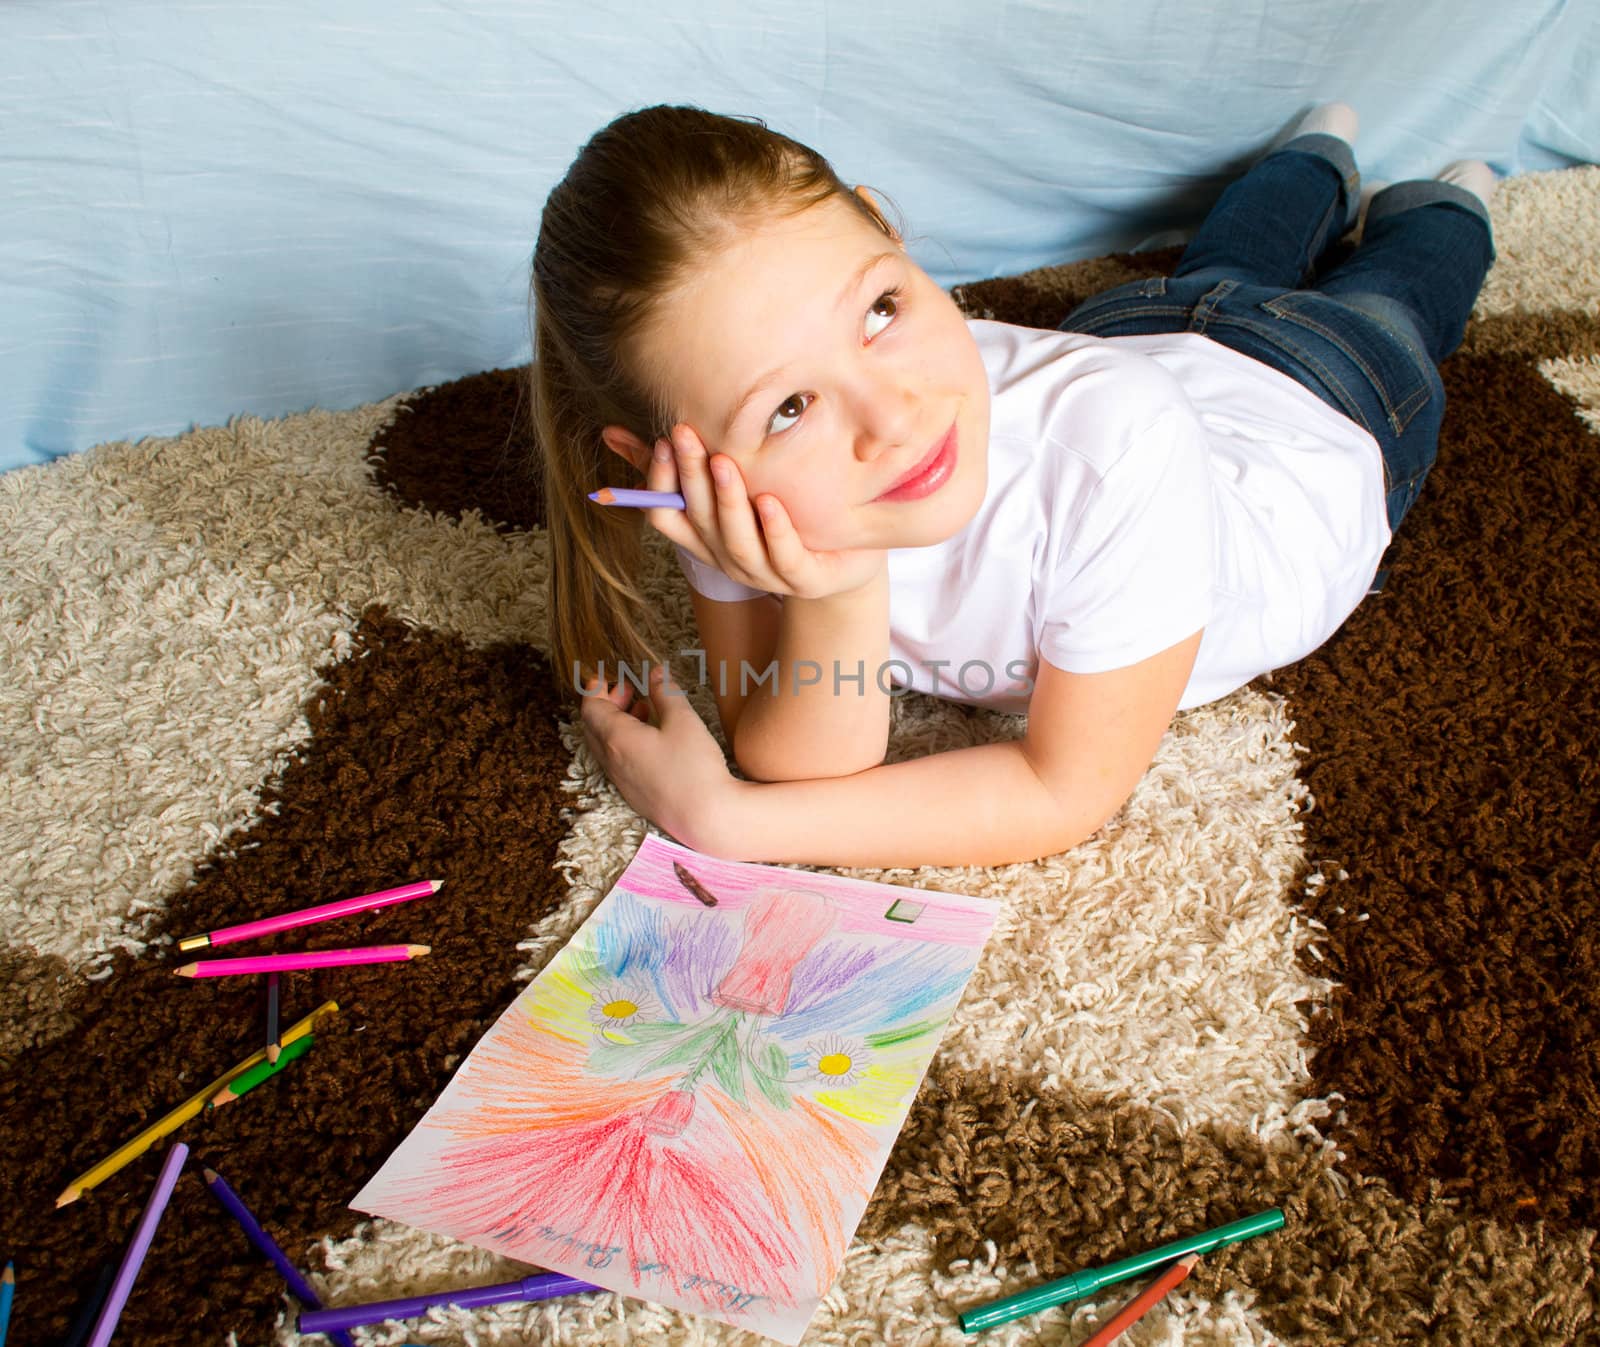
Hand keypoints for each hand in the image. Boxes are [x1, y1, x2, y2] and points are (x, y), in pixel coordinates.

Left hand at [580, 664, 742, 853]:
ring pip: (606, 746)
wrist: (706, 818)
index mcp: (617, 739)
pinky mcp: (635, 795)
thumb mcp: (683, 720)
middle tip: (627, 689)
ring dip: (617, 723)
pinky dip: (625, 744)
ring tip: (643, 710)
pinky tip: (652, 740)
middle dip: (607, 703)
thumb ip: (665, 692)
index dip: (595, 688)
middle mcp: (612, 762)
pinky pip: (618, 763)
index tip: (604, 676)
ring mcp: (622, 781)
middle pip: (594, 727)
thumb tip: (655, 672)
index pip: (590, 708)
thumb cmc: (694, 768)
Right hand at [638, 423, 885, 599]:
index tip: (663, 441)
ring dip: (728, 502)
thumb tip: (609, 433)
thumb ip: (674, 465)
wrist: (846, 560)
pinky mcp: (805, 580)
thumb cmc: (780, 516)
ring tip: (723, 463)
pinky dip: (775, 530)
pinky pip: (785, 557)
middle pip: (699, 521)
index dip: (659, 484)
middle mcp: (728, 559)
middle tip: (686, 434)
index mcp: (706, 538)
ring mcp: (765, 574)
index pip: (666, 517)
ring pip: (737, 542)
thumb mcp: (729, 486)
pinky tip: (770, 501)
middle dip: (691, 477)